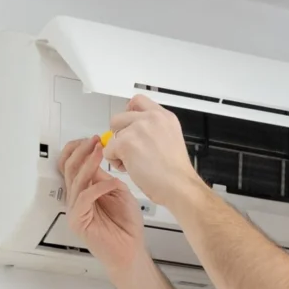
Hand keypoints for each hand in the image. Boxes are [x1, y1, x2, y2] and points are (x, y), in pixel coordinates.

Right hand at [58, 137, 146, 276]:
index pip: (72, 165)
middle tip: (95, 141)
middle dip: (82, 152)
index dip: (79, 150)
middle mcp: (77, 198)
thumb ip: (106, 177)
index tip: (93, 139)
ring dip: (88, 164)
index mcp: (85, 190)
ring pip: (76, 180)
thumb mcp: (120, 193)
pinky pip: (84, 198)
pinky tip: (111, 182)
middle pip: (70, 169)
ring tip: (99, 152)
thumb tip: (98, 159)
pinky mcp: (78, 220)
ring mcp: (75, 210)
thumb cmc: (127, 226)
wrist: (131, 251)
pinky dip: (98, 188)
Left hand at [104, 94, 204, 209]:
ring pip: (112, 135)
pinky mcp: (126, 142)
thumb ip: (154, 130)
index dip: (129, 113)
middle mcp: (151, 118)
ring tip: (134, 163)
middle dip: (120, 135)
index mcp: (164, 117)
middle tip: (132, 151)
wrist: (179, 187)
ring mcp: (138, 129)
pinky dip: (115, 162)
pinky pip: (108, 150)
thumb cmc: (177, 174)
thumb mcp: (171, 140)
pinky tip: (131, 169)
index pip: (137, 101)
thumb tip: (134, 131)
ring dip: (118, 150)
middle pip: (119, 118)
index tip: (129, 125)